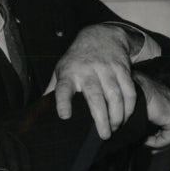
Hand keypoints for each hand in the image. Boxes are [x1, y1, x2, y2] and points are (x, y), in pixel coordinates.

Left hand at [44, 24, 136, 138]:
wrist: (102, 35)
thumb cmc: (77, 59)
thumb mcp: (61, 70)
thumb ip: (53, 91)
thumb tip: (40, 114)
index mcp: (69, 73)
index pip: (63, 88)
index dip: (63, 102)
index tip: (65, 116)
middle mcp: (88, 71)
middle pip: (95, 96)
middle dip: (101, 118)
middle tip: (104, 135)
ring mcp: (107, 69)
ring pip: (116, 95)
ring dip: (118, 115)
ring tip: (116, 127)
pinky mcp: (122, 68)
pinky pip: (129, 90)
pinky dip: (130, 106)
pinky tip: (126, 115)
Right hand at [133, 73, 169, 148]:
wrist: (130, 89)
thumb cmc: (129, 95)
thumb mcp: (138, 106)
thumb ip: (145, 117)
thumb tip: (142, 132)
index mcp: (167, 97)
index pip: (169, 119)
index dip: (159, 134)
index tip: (145, 141)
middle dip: (162, 140)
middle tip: (149, 147)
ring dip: (160, 142)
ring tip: (145, 144)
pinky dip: (159, 143)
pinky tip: (146, 141)